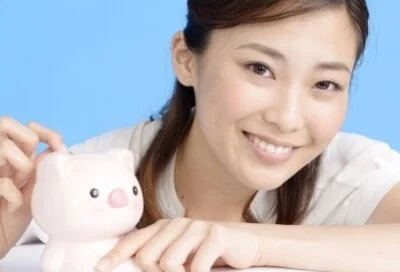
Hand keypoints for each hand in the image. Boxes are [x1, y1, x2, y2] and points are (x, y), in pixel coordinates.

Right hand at [0, 116, 67, 257]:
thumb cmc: (12, 217)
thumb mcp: (34, 188)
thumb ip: (43, 166)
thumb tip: (56, 149)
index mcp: (10, 155)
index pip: (23, 125)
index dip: (43, 131)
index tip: (57, 146)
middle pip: (5, 122)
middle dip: (26, 141)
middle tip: (30, 166)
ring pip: (4, 147)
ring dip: (21, 168)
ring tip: (20, 187)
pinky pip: (1, 182)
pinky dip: (13, 195)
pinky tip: (12, 207)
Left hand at [95, 218, 262, 271]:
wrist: (243, 244)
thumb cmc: (207, 252)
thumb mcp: (180, 254)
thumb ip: (159, 257)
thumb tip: (138, 265)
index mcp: (165, 227)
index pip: (135, 240)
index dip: (116, 254)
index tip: (101, 267)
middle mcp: (177, 224)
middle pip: (147, 257)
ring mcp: (196, 227)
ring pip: (168, 263)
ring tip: (192, 271)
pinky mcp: (215, 234)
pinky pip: (195, 267)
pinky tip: (205, 270)